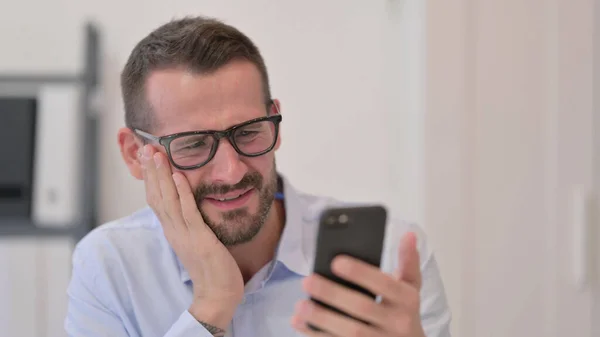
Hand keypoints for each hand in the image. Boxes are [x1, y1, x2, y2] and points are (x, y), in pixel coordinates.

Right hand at [140, 145, 243, 328]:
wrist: (218, 294)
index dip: (150, 177)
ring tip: (155, 154)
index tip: (148, 156)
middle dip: (150, 171)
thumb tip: (188, 204)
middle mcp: (174, 231)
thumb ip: (190, 222)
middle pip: (156, 196)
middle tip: (145, 147)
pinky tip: (177, 176)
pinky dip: (182, 193)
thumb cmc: (211, 267)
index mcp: (173, 230)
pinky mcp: (199, 239)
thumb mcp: (196, 239)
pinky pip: (188, 213)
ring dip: (161, 176)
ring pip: (167, 200)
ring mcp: (184, 235)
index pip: (156, 199)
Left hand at [291, 232, 424, 336]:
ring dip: (322, 318)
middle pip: (363, 307)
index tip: (335, 262)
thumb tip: (408, 234)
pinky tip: (300, 323)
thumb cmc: (403, 312)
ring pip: (350, 332)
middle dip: (333, 294)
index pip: (384, 284)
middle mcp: (398, 323)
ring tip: (300, 304)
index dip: (360, 273)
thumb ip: (408, 262)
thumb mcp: (411, 288)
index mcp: (407, 300)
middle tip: (307, 280)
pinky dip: (317, 335)